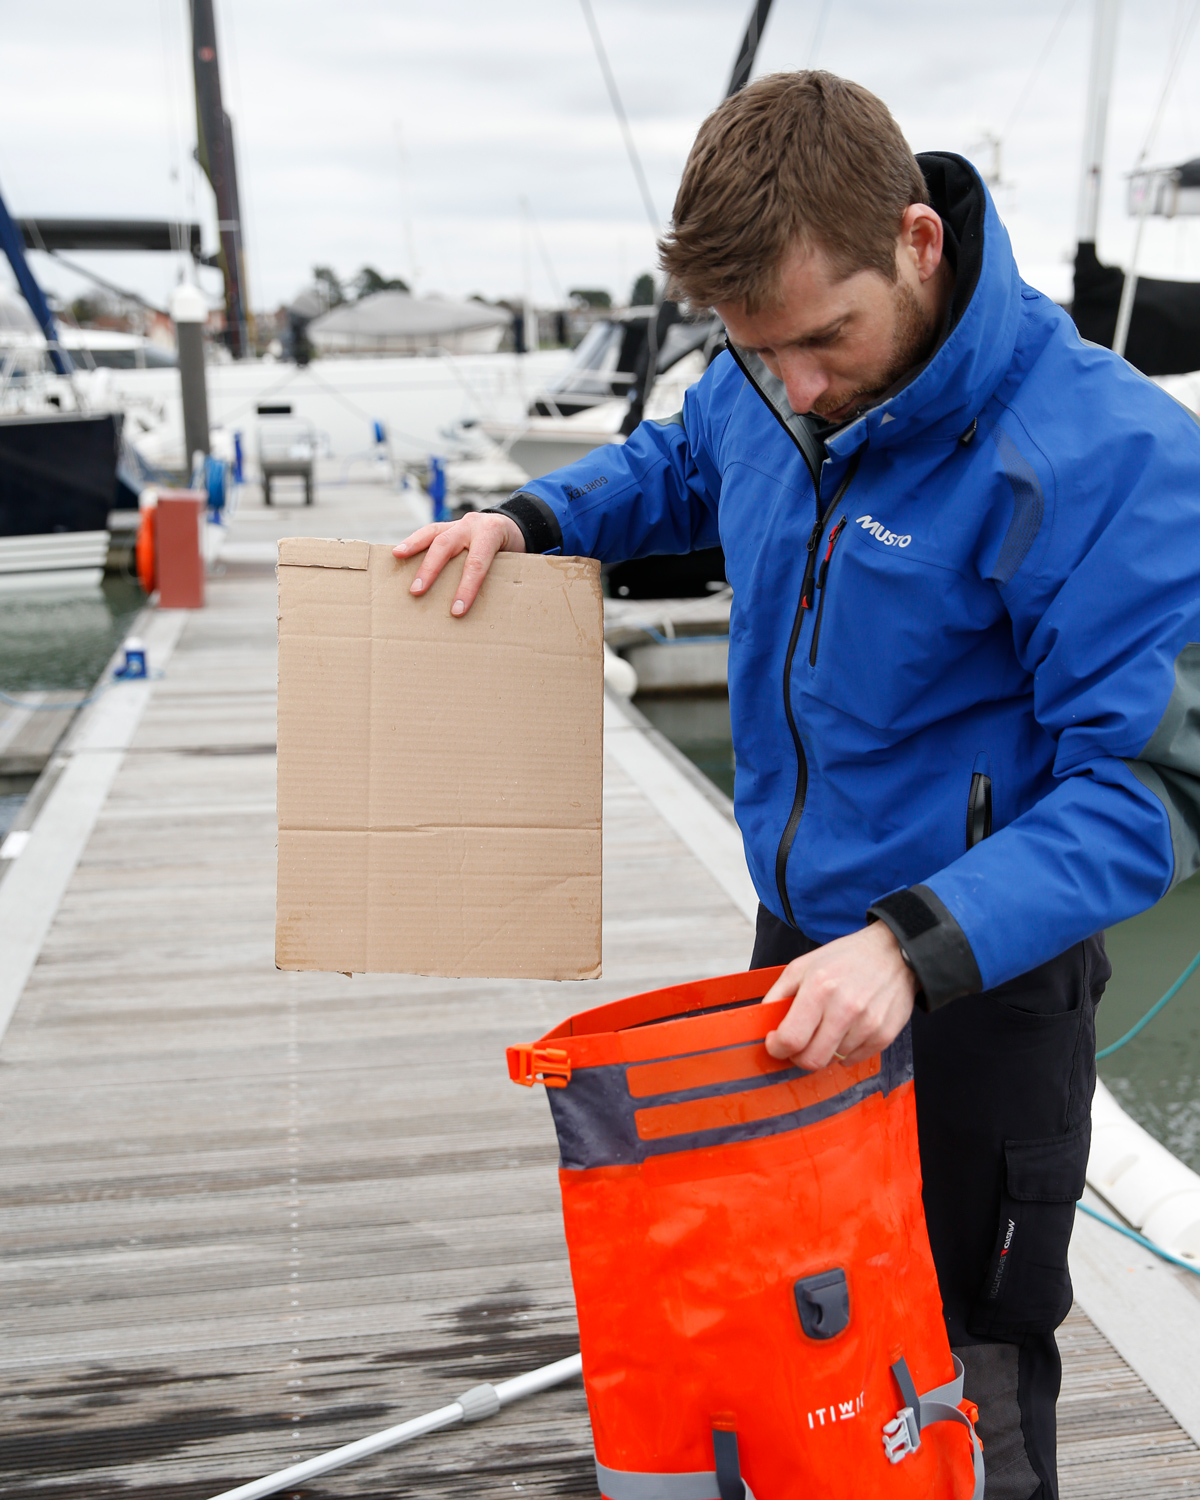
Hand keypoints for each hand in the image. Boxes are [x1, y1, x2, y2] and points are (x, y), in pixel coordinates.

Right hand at [392, 512, 525, 616]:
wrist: (511, 525)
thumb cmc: (512, 550)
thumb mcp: (516, 561)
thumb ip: (502, 577)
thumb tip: (488, 612)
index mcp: (492, 533)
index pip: (477, 563)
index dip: (467, 587)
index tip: (457, 611)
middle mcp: (472, 524)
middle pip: (447, 545)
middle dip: (430, 569)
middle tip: (417, 591)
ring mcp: (457, 523)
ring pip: (432, 532)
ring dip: (412, 545)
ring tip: (397, 556)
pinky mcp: (447, 526)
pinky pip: (427, 533)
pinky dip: (413, 543)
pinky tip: (399, 553)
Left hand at [763, 923, 916, 1069]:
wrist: (893, 953)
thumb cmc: (845, 959)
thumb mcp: (802, 966)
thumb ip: (777, 995)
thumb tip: (763, 1023)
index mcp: (819, 988)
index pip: (791, 1039)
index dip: (777, 1047)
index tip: (776, 1043)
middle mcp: (845, 1008)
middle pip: (811, 1060)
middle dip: (798, 1056)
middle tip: (799, 1043)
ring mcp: (867, 1025)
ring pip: (832, 1060)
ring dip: (824, 1049)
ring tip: (830, 1025)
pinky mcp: (884, 1035)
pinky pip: (853, 1060)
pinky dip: (845, 1051)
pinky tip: (848, 1029)